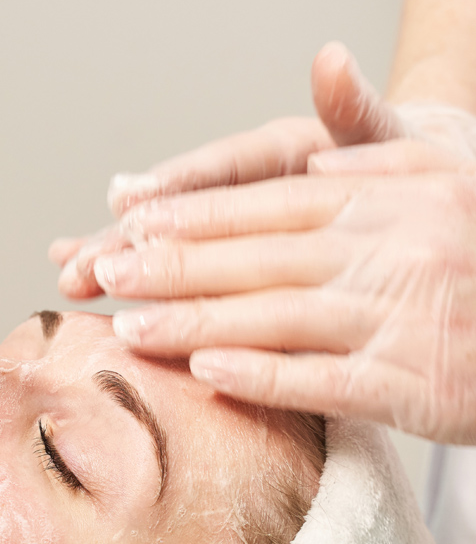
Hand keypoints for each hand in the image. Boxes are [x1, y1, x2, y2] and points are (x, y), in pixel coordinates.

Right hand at [53, 42, 408, 298]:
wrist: (424, 196)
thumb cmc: (411, 170)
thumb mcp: (393, 143)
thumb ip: (353, 112)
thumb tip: (332, 62)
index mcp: (282, 150)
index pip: (222, 168)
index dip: (175, 187)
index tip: (129, 202)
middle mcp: (245, 183)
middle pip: (177, 209)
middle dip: (126, 238)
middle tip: (83, 265)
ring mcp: (231, 217)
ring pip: (163, 238)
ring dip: (114, 255)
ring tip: (69, 274)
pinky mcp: (226, 250)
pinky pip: (173, 260)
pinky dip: (128, 264)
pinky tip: (81, 268)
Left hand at [101, 168, 475, 443]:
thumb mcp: (440, 179)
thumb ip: (371, 163)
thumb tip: (308, 162)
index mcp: (382, 197)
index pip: (263, 203)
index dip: (190, 215)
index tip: (128, 224)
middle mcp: (384, 248)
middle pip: (254, 256)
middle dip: (170, 265)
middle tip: (103, 274)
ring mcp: (396, 315)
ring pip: (274, 315)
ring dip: (196, 321)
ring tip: (130, 328)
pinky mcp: (412, 381)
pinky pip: (323, 378)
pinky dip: (262, 374)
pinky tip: (206, 372)